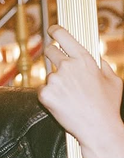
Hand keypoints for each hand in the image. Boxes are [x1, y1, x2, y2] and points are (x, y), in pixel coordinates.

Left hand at [39, 24, 123, 157]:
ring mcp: (54, 79)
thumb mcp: (113, 80)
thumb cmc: (107, 105)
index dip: (55, 31)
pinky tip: (62, 105)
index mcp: (84, 59)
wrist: (97, 127)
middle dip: (52, 56)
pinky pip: (43, 91)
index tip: (51, 30)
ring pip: (48, 76)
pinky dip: (49, 97)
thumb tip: (97, 59)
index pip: (64, 36)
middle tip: (60, 69)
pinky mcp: (44, 94)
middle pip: (49, 52)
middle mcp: (67, 66)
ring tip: (70, 98)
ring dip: (55, 84)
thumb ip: (103, 66)